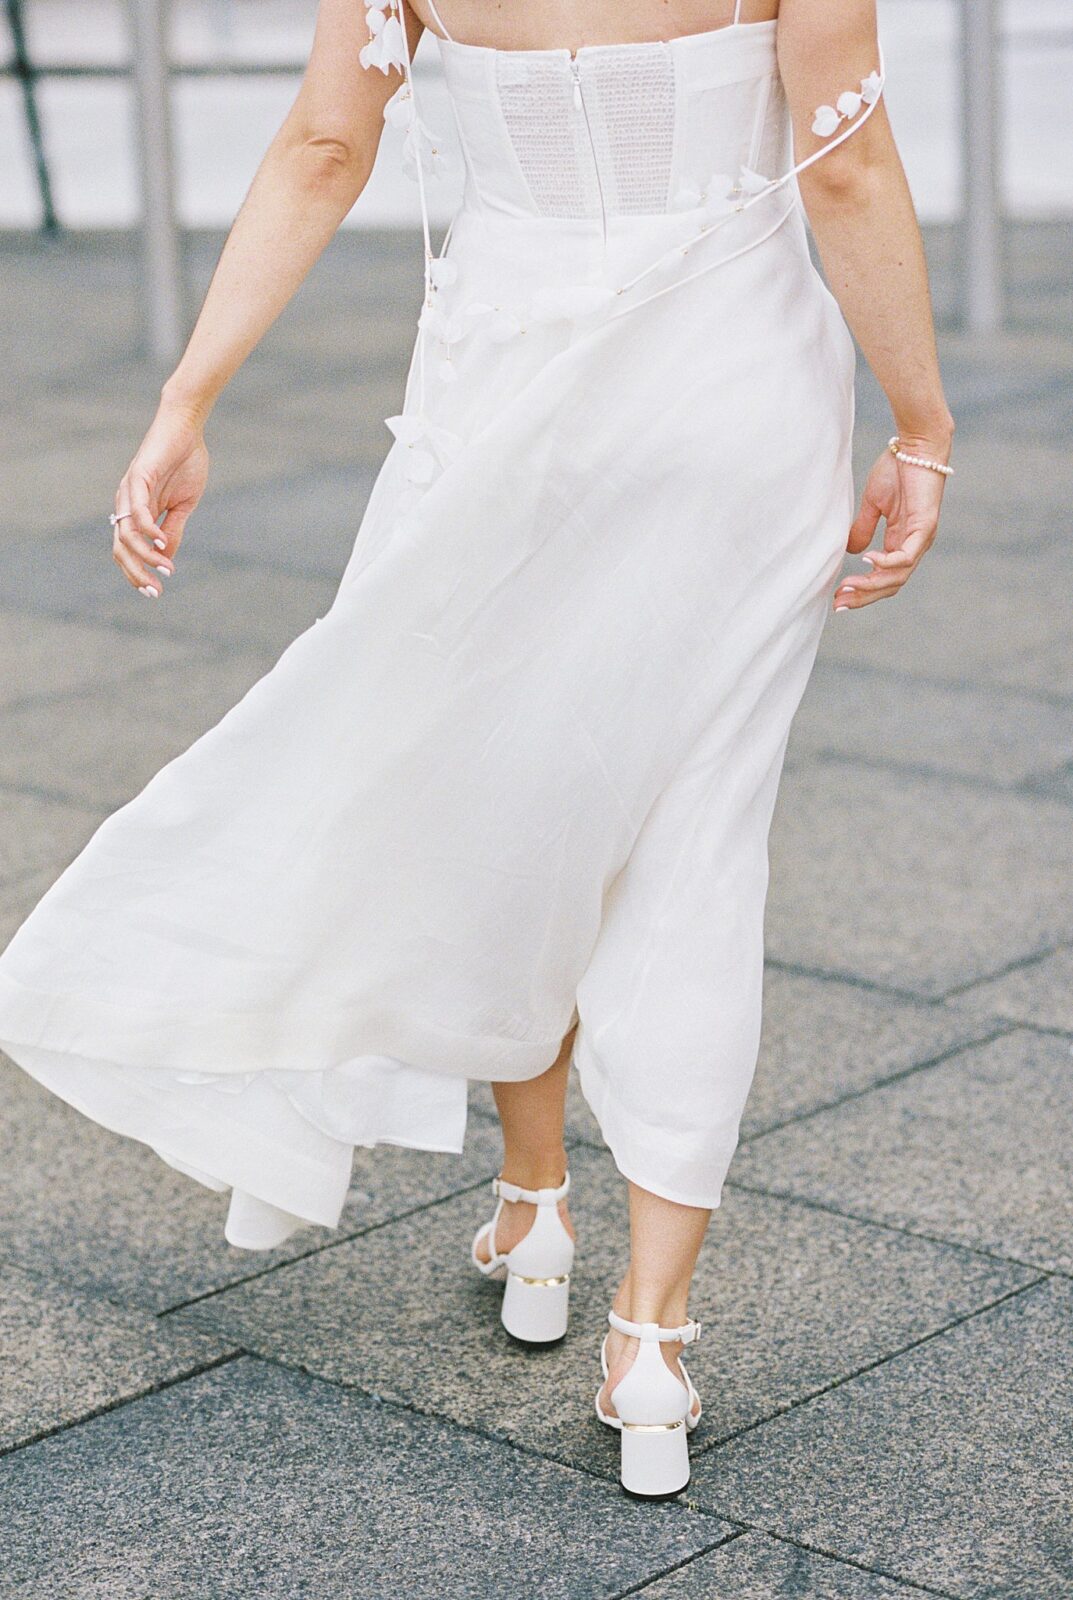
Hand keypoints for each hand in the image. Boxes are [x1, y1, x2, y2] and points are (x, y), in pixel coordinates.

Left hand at [112, 401, 209, 596]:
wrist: (187, 427)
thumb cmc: (185, 462)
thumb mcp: (183, 506)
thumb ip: (173, 531)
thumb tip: (166, 558)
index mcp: (136, 512)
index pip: (127, 551)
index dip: (137, 573)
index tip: (156, 592)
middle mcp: (126, 504)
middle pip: (120, 549)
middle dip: (136, 574)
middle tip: (155, 592)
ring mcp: (129, 492)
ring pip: (126, 535)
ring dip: (145, 557)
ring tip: (166, 569)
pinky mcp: (138, 478)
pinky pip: (138, 511)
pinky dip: (148, 531)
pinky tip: (161, 544)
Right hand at [834, 434, 950, 611]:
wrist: (916, 446)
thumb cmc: (897, 469)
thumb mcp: (874, 505)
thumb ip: (863, 528)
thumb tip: (851, 551)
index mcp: (902, 542)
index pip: (883, 577)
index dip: (862, 590)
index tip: (837, 597)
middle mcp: (914, 545)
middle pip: (890, 584)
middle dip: (863, 596)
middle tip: (839, 603)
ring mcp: (921, 538)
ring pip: (898, 576)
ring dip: (872, 585)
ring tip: (848, 586)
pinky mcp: (925, 526)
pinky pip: (906, 555)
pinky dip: (887, 563)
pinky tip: (867, 560)